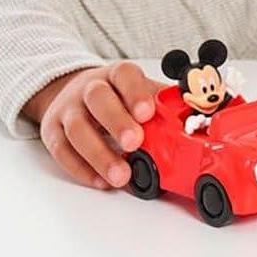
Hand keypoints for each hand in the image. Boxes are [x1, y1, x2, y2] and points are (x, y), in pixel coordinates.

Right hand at [23, 62, 161, 188]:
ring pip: (76, 129)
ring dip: (99, 154)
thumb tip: (205, 112)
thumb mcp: (141, 92)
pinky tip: (100, 181)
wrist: (71, 92)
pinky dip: (81, 168)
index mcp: (116, 76)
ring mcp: (68, 109)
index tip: (148, 112)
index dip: (136, 93)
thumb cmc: (117, 97)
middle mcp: (89, 89)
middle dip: (116, 121)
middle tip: (135, 143)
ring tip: (121, 176)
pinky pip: (61, 151)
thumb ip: (166, 103)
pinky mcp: (52, 131)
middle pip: (98, 99)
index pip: (124, 75)